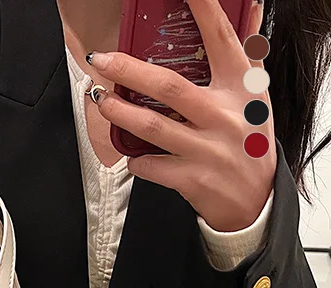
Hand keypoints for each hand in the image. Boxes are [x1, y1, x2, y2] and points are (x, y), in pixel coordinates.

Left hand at [87, 0, 274, 230]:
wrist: (254, 200)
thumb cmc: (249, 143)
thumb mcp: (255, 99)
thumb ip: (247, 58)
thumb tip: (249, 12)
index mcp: (241, 89)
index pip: (222, 42)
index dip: (205, 12)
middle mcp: (224, 116)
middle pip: (168, 86)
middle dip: (129, 71)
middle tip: (102, 60)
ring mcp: (206, 149)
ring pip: (152, 126)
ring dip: (119, 113)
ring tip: (101, 100)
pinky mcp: (191, 178)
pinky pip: (150, 165)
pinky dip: (134, 159)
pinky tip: (129, 153)